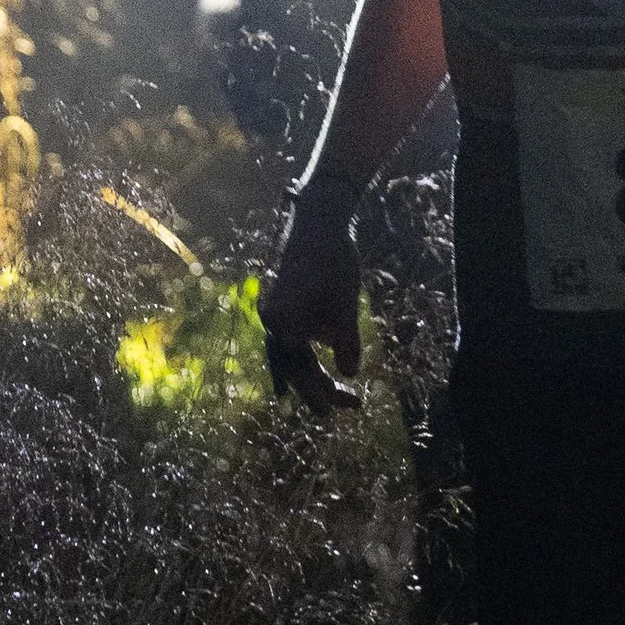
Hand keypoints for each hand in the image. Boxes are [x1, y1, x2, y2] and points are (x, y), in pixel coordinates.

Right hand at [259, 184, 363, 410]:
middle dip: (319, 388)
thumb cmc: (333, 264)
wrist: (317, 219)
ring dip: (315, 370)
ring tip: (339, 386)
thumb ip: (345, 344)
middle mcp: (274, 323)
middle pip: (295, 367)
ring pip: (294, 351)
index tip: (350, 405)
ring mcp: (277, 311)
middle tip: (349, 404)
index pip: (303, 374)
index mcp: (283, 328)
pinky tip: (327, 348)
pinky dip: (311, 348)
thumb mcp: (345, 308)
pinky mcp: (285, 300)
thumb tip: (349, 373)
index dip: (326, 394)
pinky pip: (295, 335)